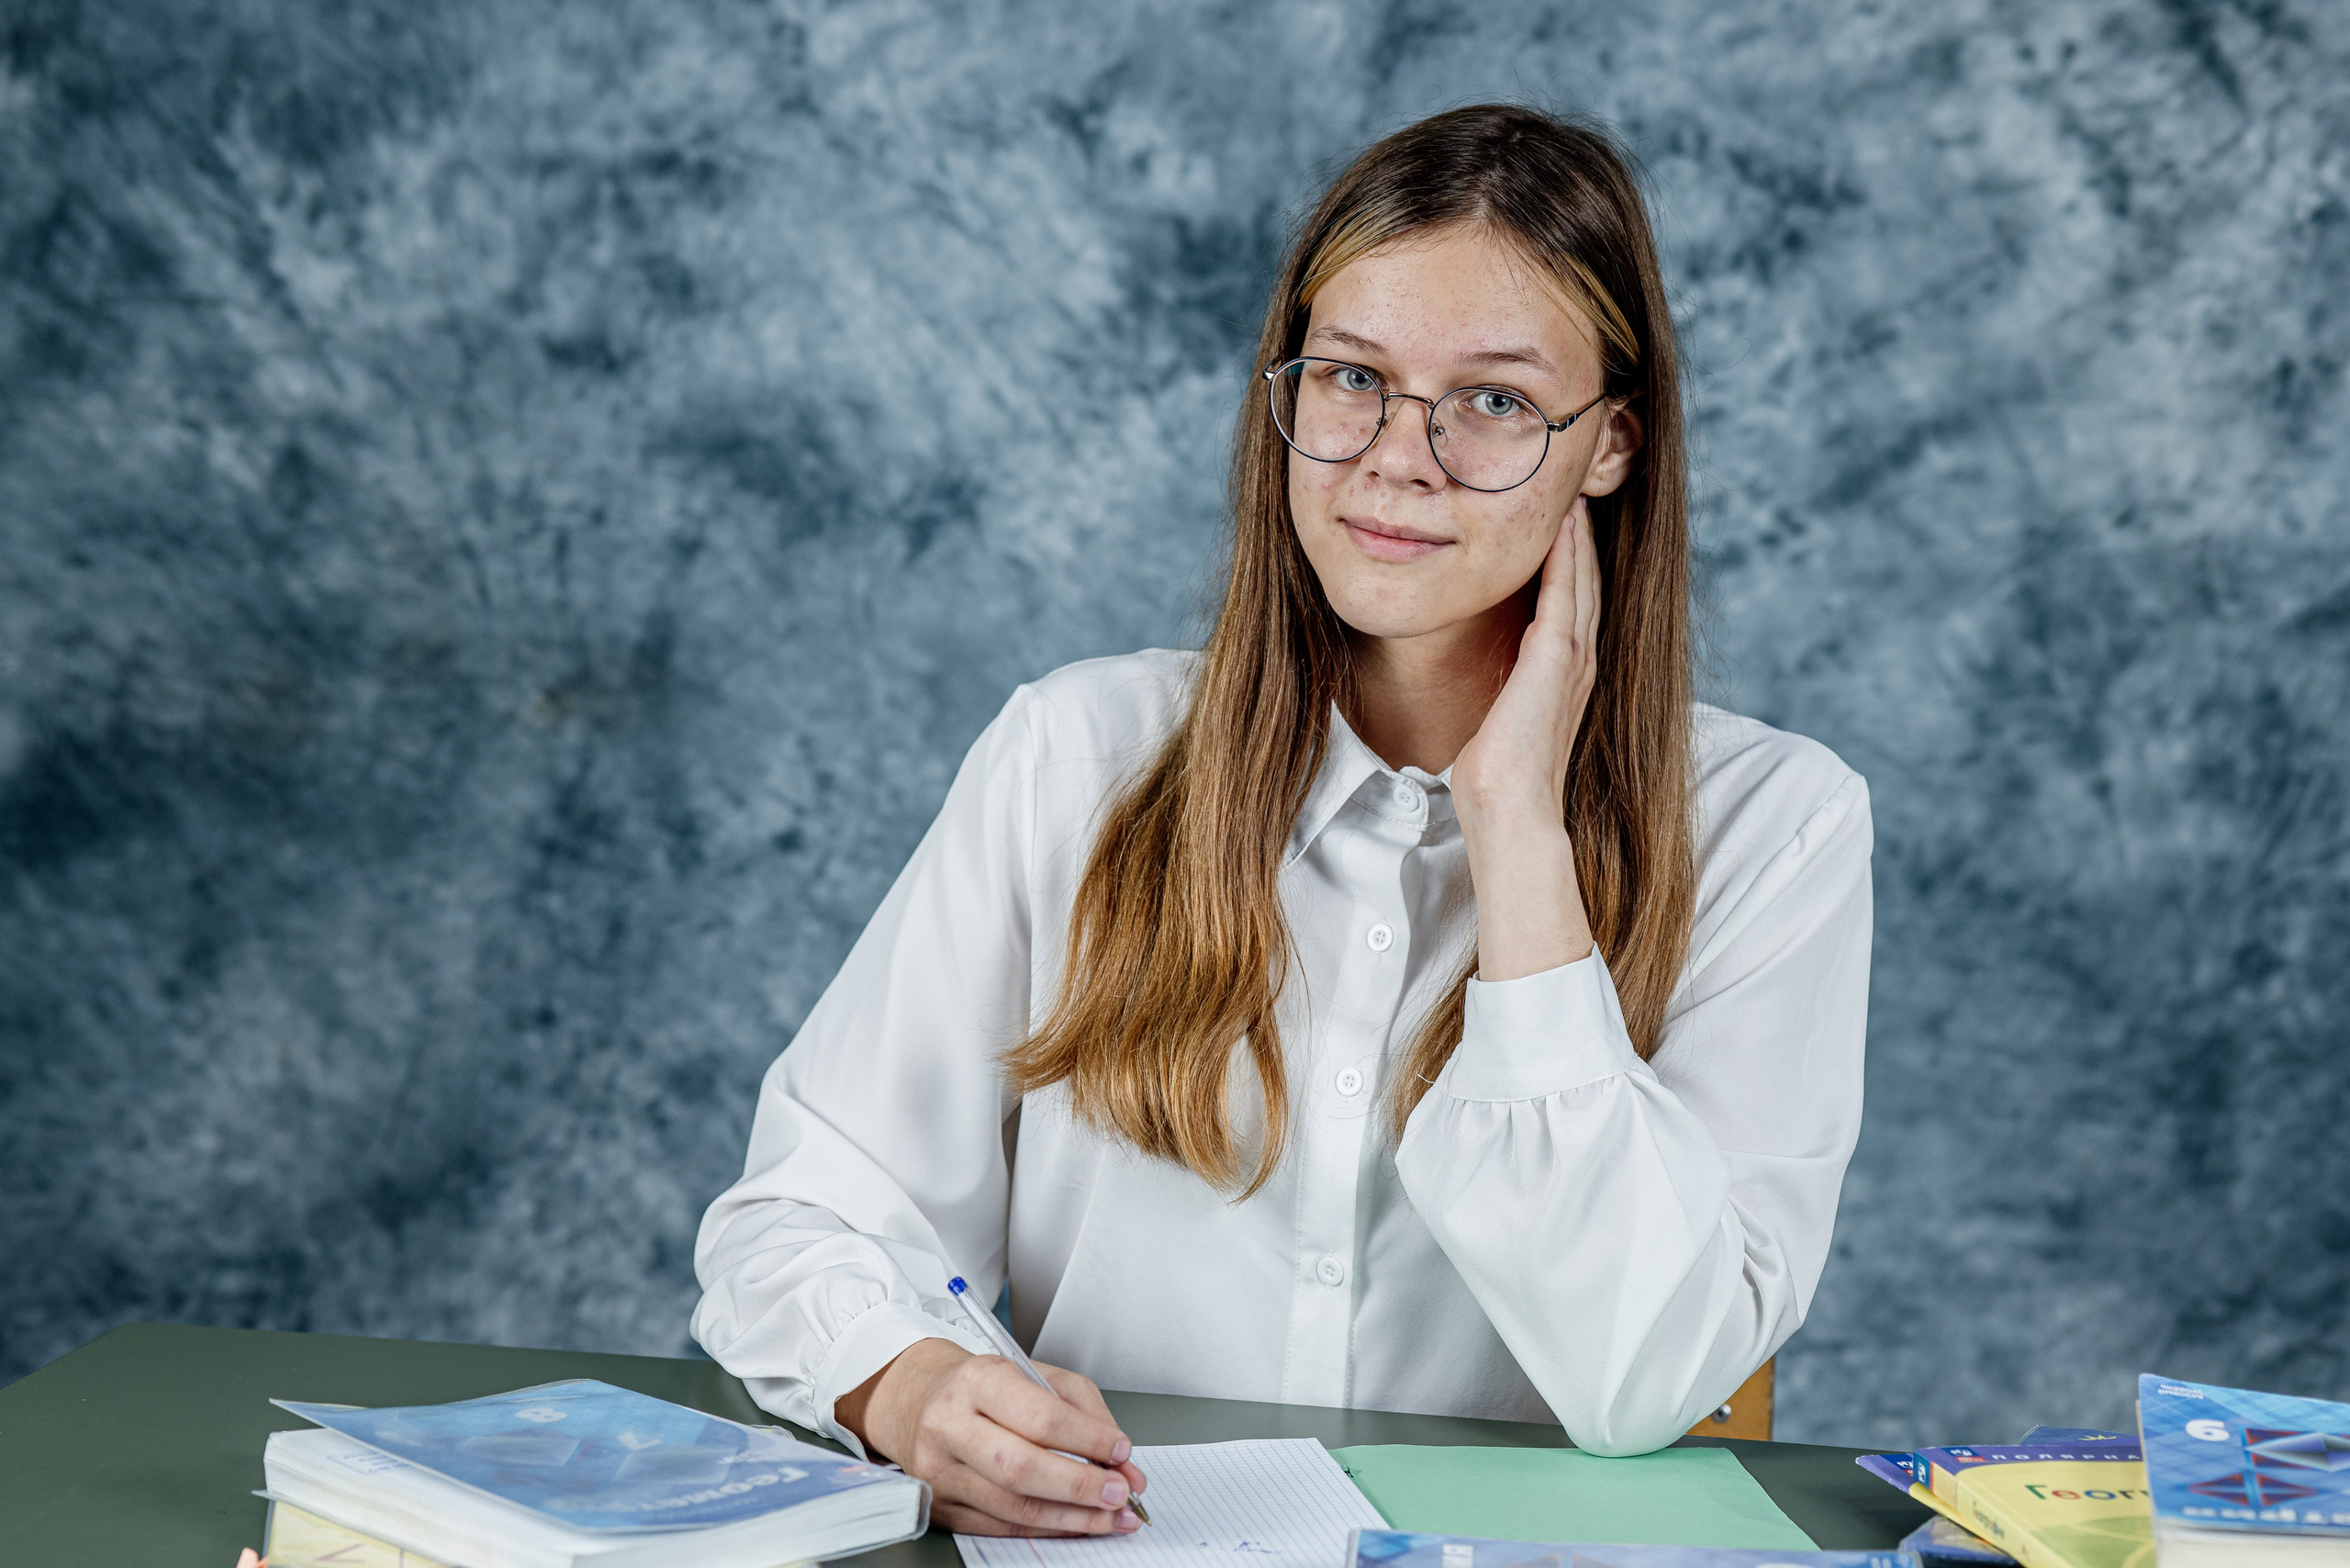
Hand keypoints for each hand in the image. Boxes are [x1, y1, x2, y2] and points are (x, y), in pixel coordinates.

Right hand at [837, 1337, 1147, 1536]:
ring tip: (1111, 1517)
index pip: (1040, 1416)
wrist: (923, 1401)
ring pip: (1013, 1506)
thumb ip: (1087, 1414)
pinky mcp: (939, 1506)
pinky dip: (1046, 1529)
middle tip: (1121, 1493)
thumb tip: (1123, 1464)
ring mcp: (939, 1470)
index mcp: (978, 1380)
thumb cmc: (988, 1389)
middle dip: (1080, 1486)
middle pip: (1021, 1467)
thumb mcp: (1039, 1376)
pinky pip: (1000, 1526)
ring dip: (1072, 1517)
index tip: (1121, 1451)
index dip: (1088, 1439)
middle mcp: (950, 1424)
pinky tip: (1076, 1523)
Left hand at [1449, 495, 1599, 980]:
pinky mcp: (1558, 661)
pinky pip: (1567, 593)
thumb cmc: (1494, 778)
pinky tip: (1563, 524)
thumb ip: (1499, 692)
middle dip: (1581, 538)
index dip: (1570, 562)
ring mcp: (1572, 660)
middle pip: (1585, 582)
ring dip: (1578, 536)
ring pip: (1582, 579)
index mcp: (1563, 676)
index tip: (1561, 522)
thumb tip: (1481, 683)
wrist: (1507, 811)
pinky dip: (1568, 556)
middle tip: (1576, 491)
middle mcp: (1577, 663)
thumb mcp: (1496, 719)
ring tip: (1573, 493)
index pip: (1570, 604)